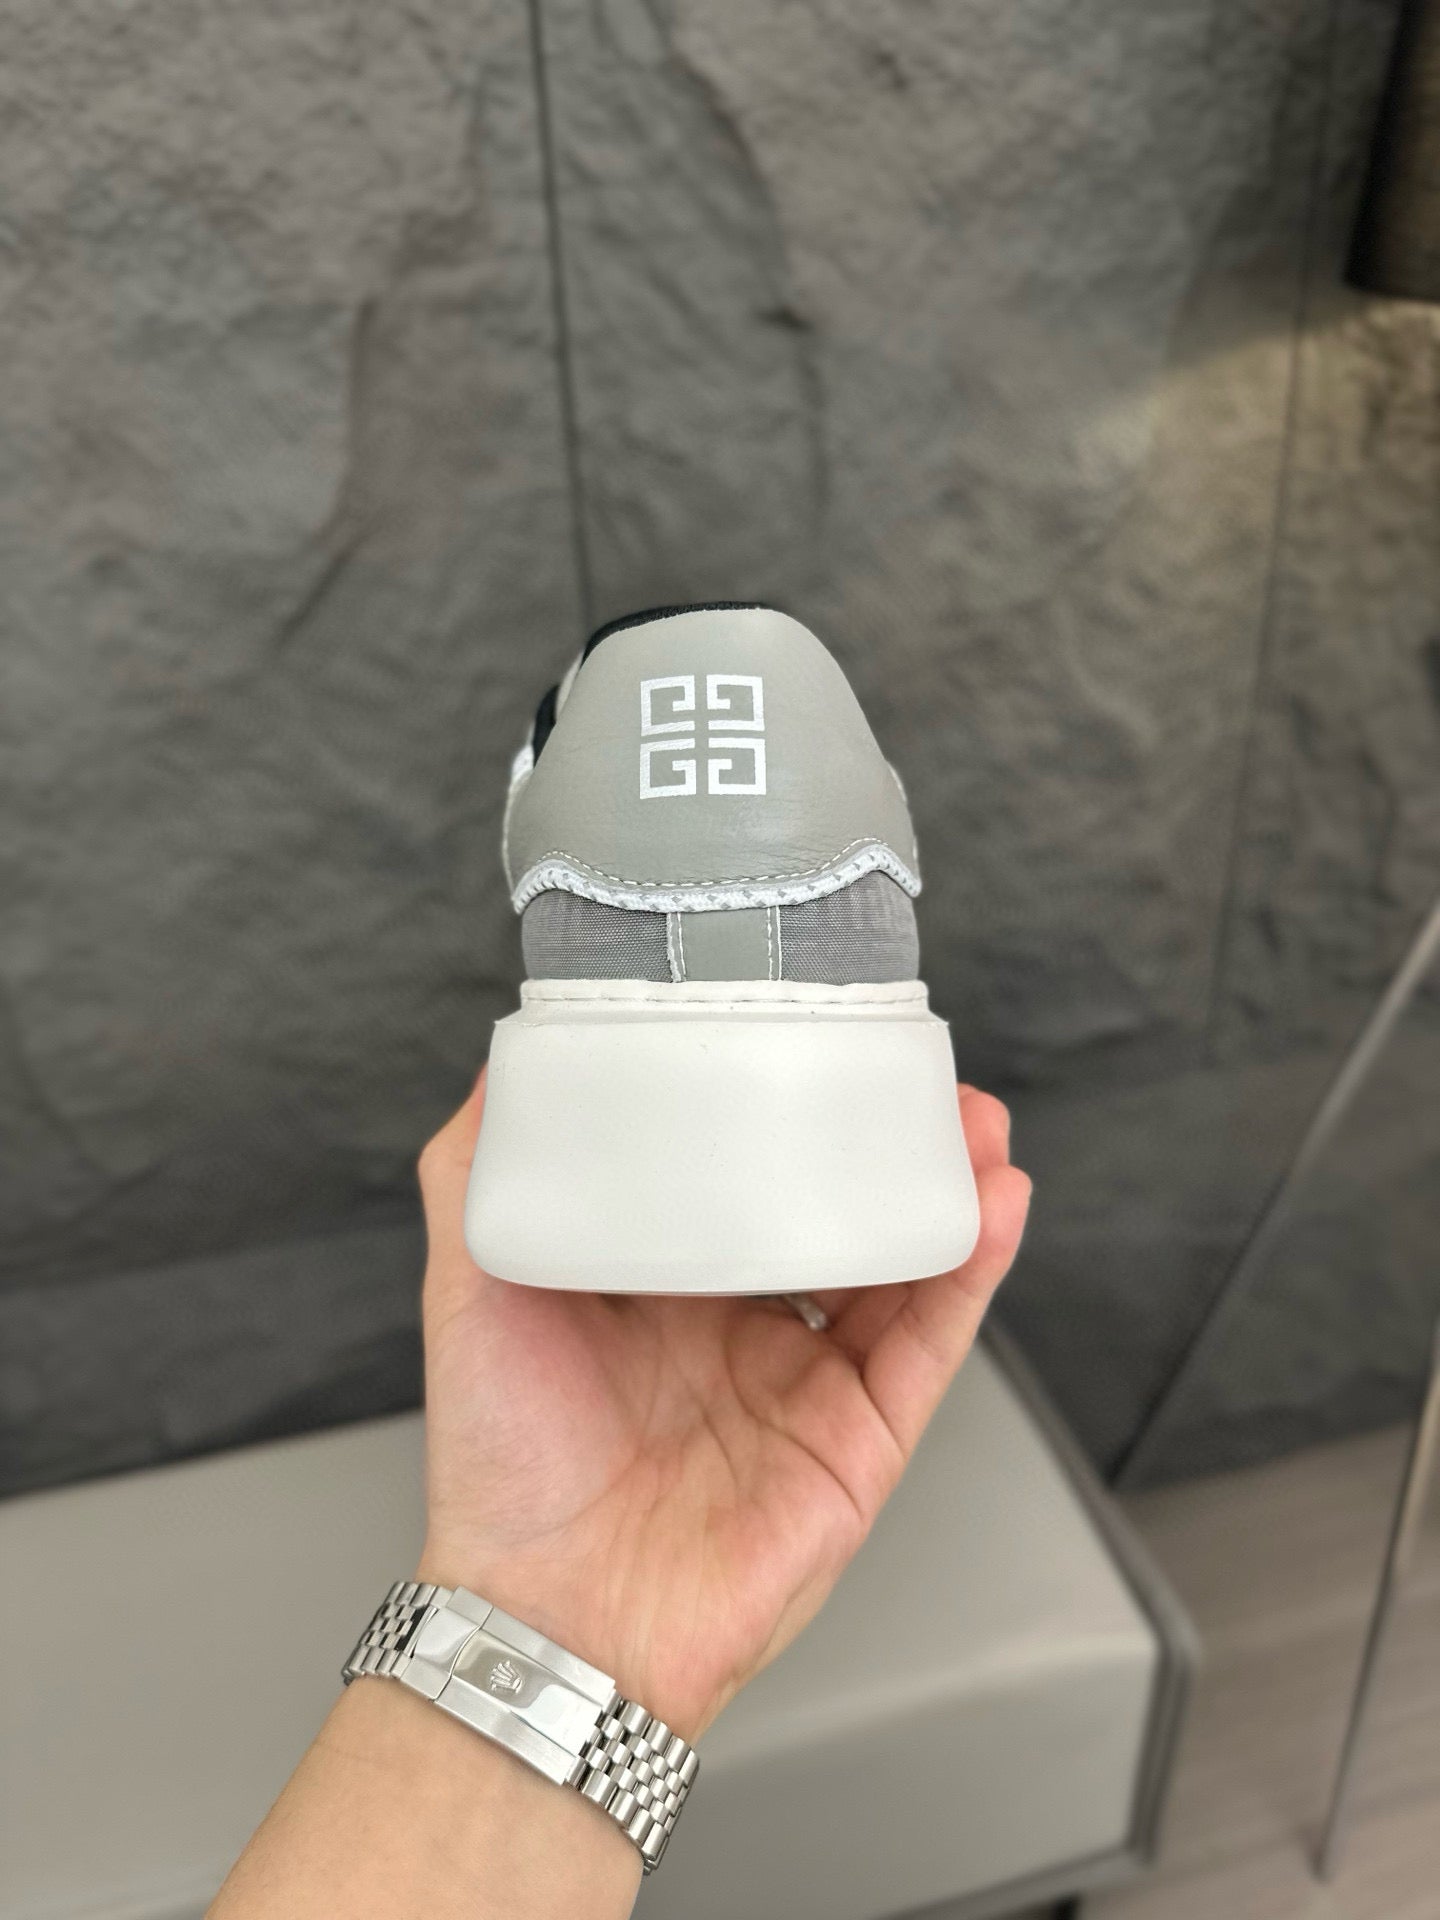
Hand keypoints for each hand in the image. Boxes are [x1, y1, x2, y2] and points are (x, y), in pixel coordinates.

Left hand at [417, 1075, 1030, 1739]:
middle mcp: (745, 1325)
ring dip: (947, 1187)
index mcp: (666, 1283)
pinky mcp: (862, 1439)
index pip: (741, 1176)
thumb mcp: (472, 1284)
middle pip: (838, 1210)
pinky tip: (992, 1204)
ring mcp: (810, 1381)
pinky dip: (969, 1270)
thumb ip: (479, 1173)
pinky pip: (930, 1342)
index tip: (814, 1037)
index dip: (785, 1109)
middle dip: (886, 1139)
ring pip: (902, 1264)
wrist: (550, 1612)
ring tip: (975, 1120)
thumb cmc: (503, 1463)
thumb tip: (510, 1064)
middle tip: (914, 1070)